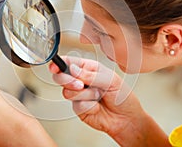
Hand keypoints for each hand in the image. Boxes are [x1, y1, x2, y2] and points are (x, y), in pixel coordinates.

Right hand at [49, 56, 168, 145]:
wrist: (126, 119)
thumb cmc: (122, 96)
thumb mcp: (110, 80)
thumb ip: (91, 75)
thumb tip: (73, 69)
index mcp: (89, 68)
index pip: (69, 62)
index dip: (59, 63)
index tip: (54, 67)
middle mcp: (81, 80)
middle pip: (61, 77)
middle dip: (69, 81)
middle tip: (81, 85)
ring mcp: (79, 95)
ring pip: (67, 92)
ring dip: (85, 95)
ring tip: (98, 96)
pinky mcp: (78, 108)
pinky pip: (76, 106)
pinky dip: (89, 107)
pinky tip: (97, 107)